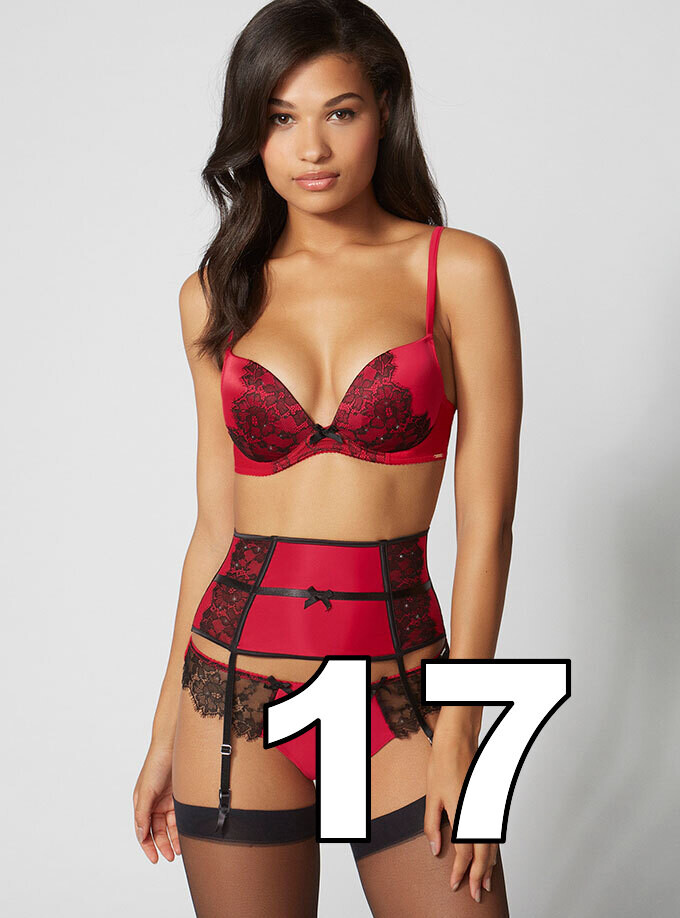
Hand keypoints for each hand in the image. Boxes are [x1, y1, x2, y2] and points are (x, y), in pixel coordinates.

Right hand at [132, 741, 180, 862]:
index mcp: (142, 803)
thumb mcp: (146, 791)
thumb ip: (142, 814)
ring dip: (173, 839)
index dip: (148, 846)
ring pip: (170, 826)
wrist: (173, 745)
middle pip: (157, 831)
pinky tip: (186, 835)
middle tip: (169, 857)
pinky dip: (182, 827)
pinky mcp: (180, 796)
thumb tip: (140, 834)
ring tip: (179, 850)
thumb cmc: (156, 765)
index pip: (143, 830)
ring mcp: (167, 800)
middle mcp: (154, 803)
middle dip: (162, 845)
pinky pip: (180, 816)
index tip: (155, 859)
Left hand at [424, 731, 498, 901]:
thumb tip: (435, 849)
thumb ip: (432, 826)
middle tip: (476, 895)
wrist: (458, 741)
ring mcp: (486, 809)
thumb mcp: (430, 797)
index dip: (460, 872)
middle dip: (479, 877)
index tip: (455, 885)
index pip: (463, 853)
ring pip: (492, 846)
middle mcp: (478, 814)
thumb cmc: (443, 765)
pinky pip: (494, 834)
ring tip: (485, 883)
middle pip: (483, 855)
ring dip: (489, 866)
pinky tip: (489, 857)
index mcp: (462, 814)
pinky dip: (492, 850)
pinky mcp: (489, 804)